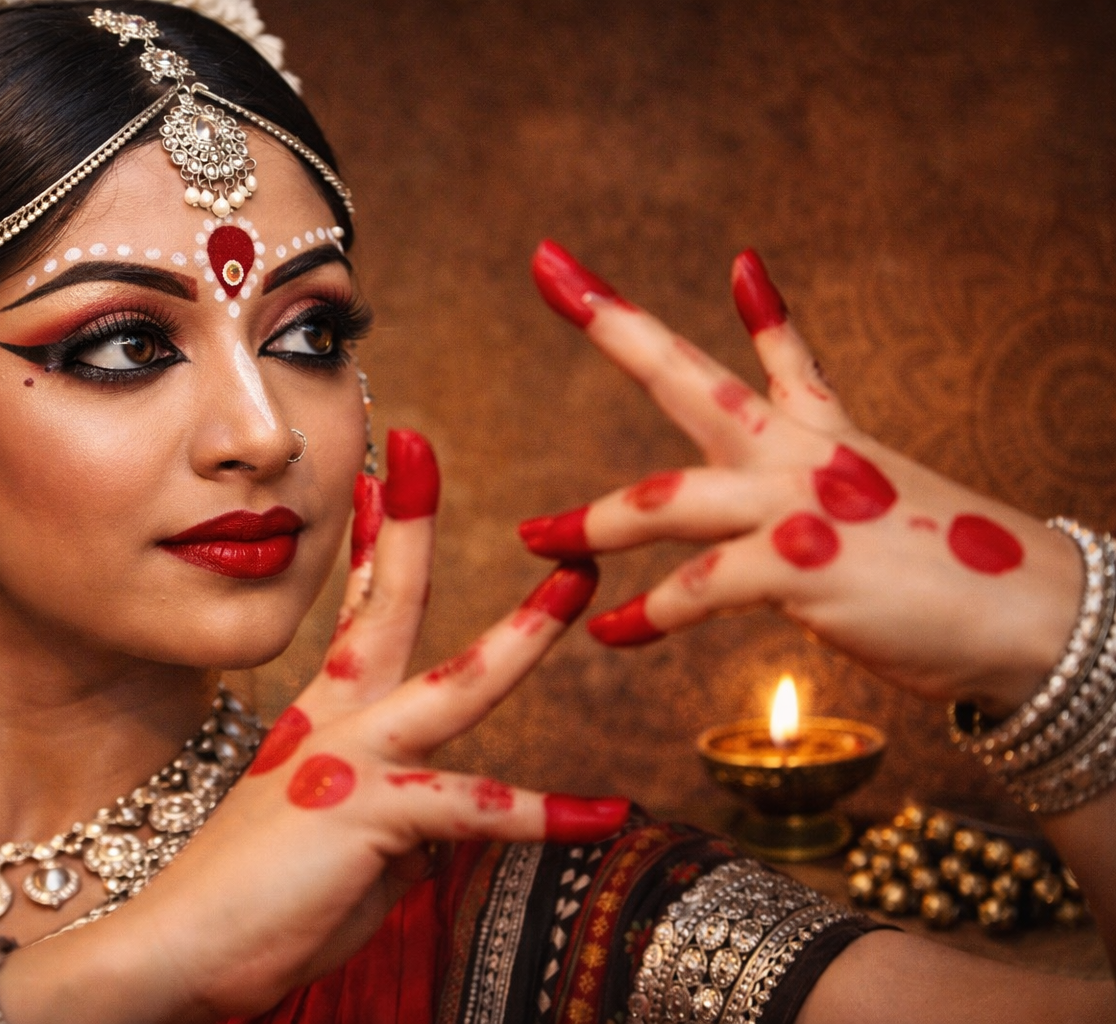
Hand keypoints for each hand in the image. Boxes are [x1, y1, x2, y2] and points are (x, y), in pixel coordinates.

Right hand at [0, 429, 626, 1023]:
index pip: (353, 611)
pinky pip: (474, 805)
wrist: (178, 952)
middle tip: (424, 449)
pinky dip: (544, 813)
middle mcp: (336, 724)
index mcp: (322, 719)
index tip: (383, 475)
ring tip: (577, 587)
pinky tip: (605, 814)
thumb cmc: (255, 903)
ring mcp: (350, 762)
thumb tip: (443, 813)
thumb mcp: (335, 839)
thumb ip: (395, 810)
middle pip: (385, 607)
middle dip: (410, 527)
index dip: (373, 539)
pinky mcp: (368, 814)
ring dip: (520, 633)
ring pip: (452, 685)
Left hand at [521, 241, 1081, 716]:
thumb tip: (786, 497)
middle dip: (613, 320)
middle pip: (688, 374)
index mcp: (825, 435)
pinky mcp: (803, 568)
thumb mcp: (883, 503)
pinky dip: (648, 614)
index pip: (778, 353)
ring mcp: (800, 505)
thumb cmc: (956, 574)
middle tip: (548, 265)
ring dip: (593, 519)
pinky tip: (610, 632)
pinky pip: (698, 588)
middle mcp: (803, 455)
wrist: (1039, 621)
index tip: (738, 259)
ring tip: (535, 536)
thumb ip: (828, 480)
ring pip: (666, 497)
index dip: (755, 306)